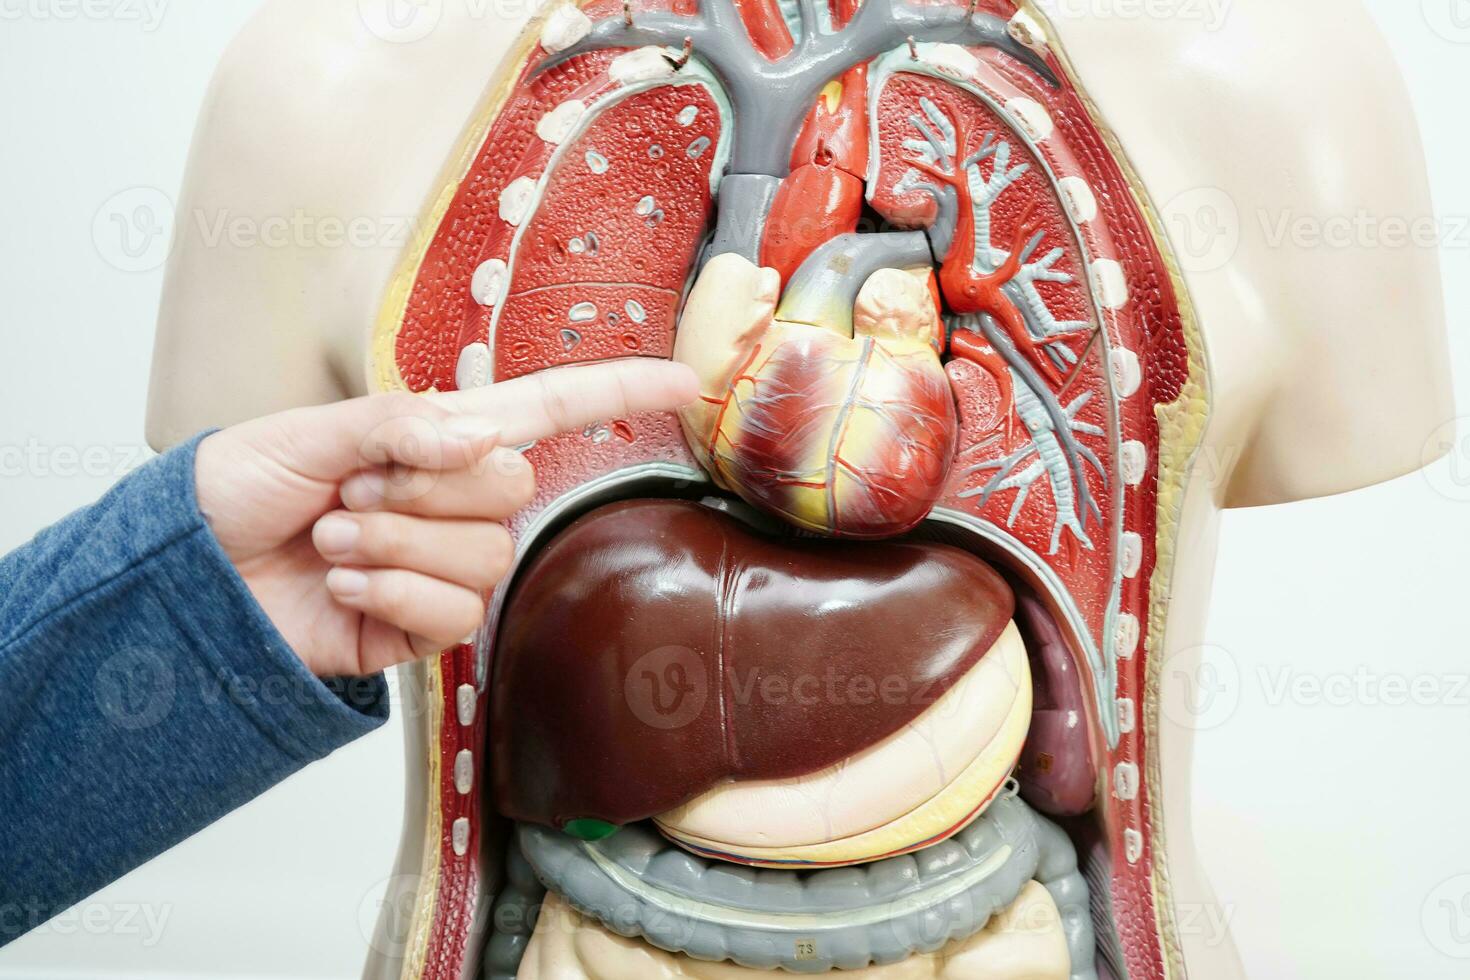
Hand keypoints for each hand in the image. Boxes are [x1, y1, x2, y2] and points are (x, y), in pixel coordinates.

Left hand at [194, 359, 698, 676]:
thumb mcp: (310, 431)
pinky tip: (344, 583)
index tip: (686, 383)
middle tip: (350, 489)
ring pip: (482, 552)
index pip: (551, 409)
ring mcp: (445, 567)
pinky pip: (453, 612)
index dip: (618, 394)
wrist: (191, 578)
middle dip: (419, 486)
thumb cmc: (241, 490)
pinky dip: (388, 593)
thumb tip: (476, 440)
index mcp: (441, 438)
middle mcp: (457, 502)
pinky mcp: (426, 629)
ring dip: (393, 542)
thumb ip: (399, 425)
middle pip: (511, 486)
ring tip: (334, 537)